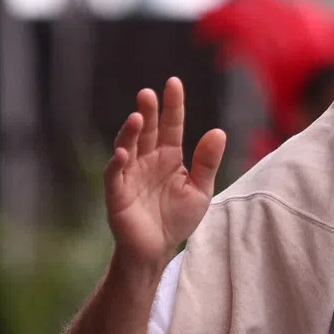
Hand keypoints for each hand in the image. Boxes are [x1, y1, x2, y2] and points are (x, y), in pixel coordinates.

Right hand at [103, 77, 225, 268]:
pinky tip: (123, 153)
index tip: (173, 83)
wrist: (158, 250)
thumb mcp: (200, 189)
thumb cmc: (177, 218)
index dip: (172, 105)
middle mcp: (147, 160)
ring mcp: (130, 175)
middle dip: (148, 111)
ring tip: (137, 118)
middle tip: (148, 94)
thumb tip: (218, 131)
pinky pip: (115, 175)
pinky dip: (117, 163)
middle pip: (147, 131)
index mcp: (169, 156)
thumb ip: (207, 162)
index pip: (171, 125)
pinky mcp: (118, 193)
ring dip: (130, 132)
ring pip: (128, 147)